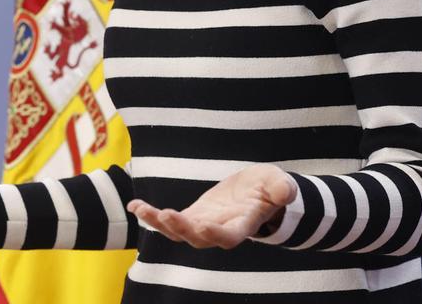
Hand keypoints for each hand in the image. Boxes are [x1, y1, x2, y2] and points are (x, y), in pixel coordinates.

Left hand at [126, 165, 296, 248]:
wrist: (258, 191)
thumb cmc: (270, 187)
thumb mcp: (278, 182)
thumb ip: (281, 188)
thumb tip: (286, 192)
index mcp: (243, 224)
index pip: (229, 236)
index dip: (216, 234)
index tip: (202, 226)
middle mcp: (220, 230)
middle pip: (198, 238)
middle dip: (181, 229)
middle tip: (166, 215)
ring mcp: (204, 225)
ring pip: (178, 232)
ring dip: (159, 223)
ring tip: (142, 210)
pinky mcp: (192, 216)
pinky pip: (169, 220)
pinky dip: (151, 214)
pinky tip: (134, 205)